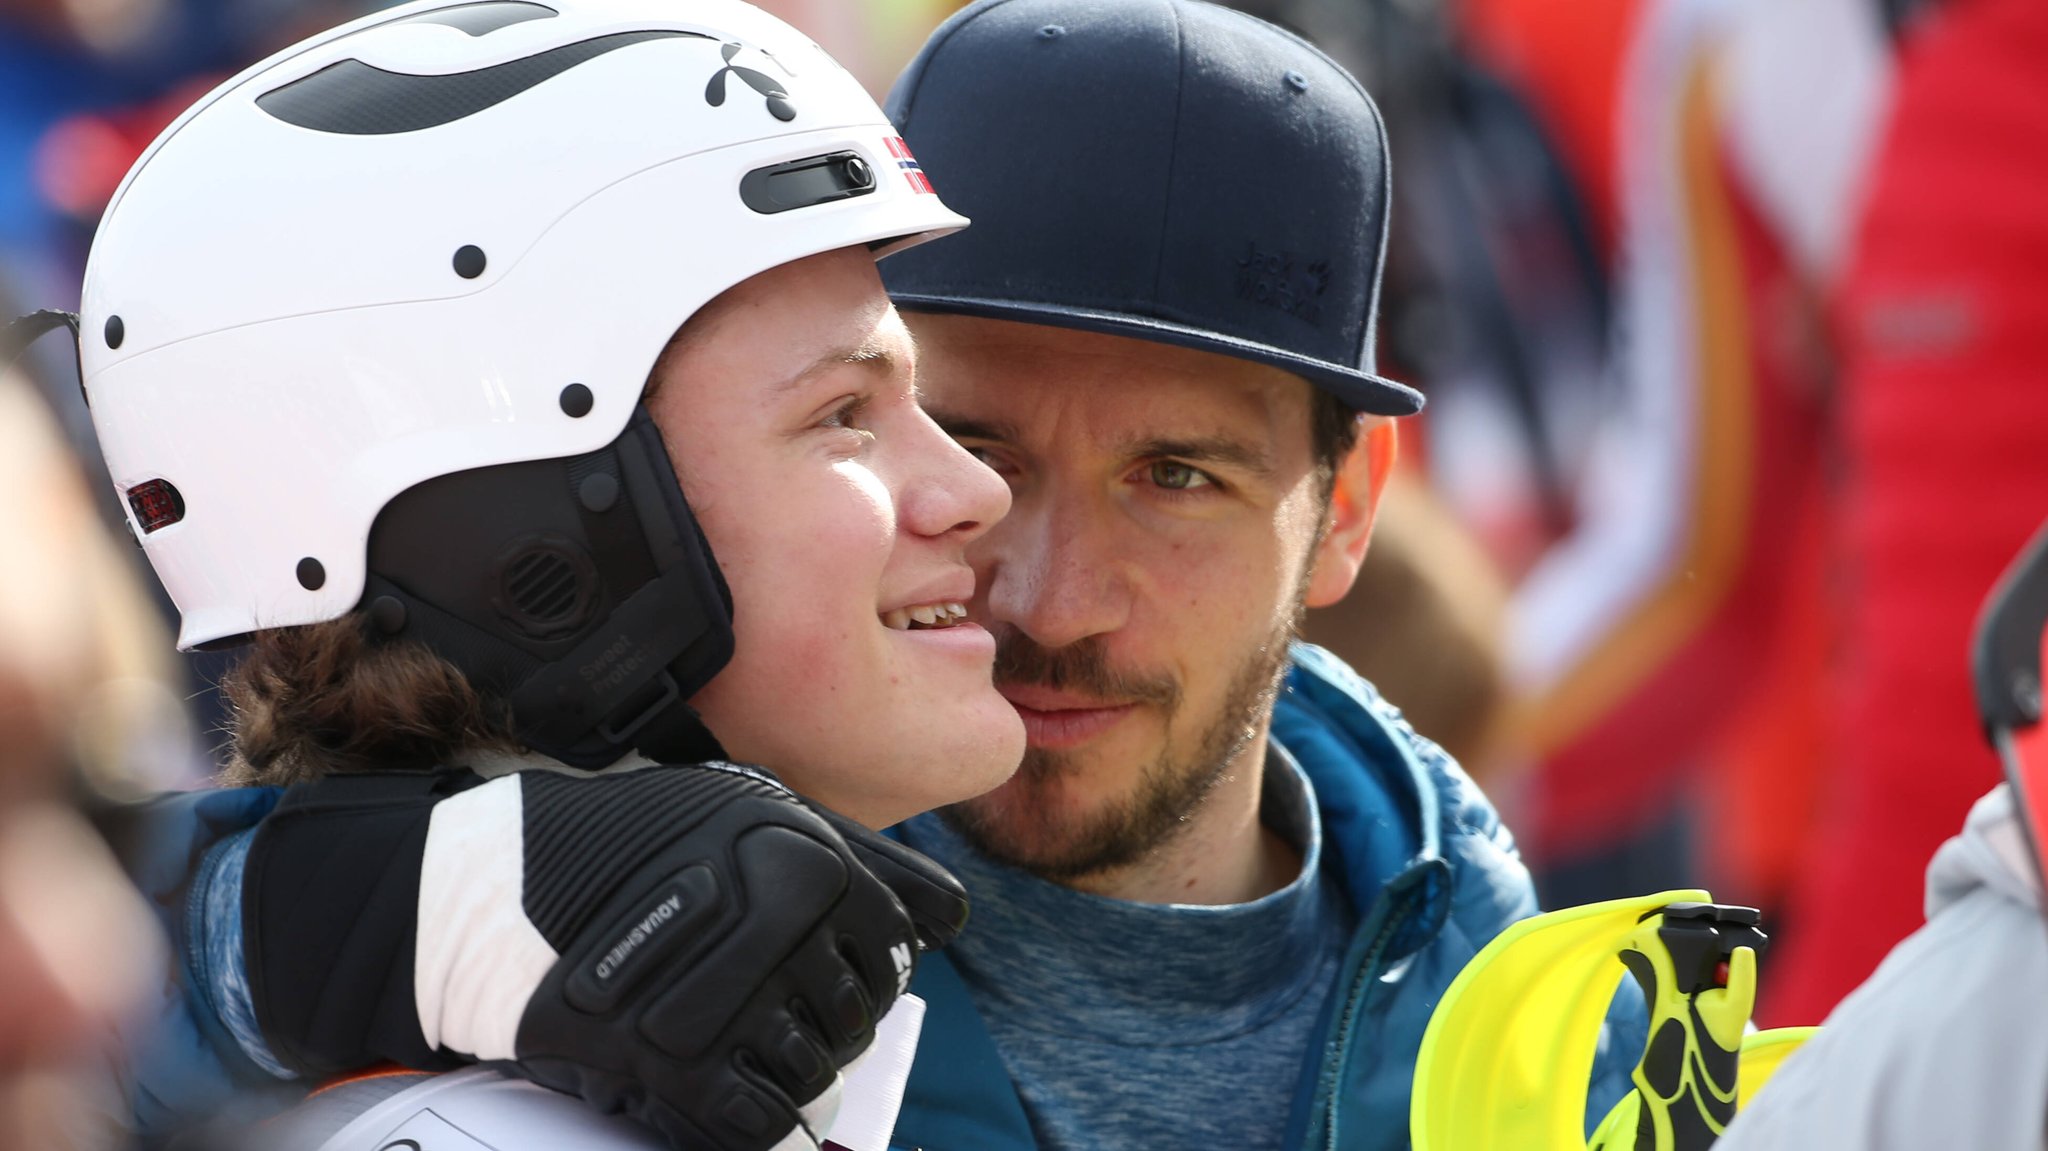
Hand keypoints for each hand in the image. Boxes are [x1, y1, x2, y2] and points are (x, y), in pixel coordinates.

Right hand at [243, 763, 966, 1150]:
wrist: (494, 896)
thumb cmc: (629, 847)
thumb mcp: (748, 814)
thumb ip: (856, 860)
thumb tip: (948, 920)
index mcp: (811, 860)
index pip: (896, 947)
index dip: (866, 964)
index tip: (822, 967)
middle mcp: (785, 925)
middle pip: (856, 1015)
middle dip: (825, 1021)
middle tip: (768, 1008)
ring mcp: (734, 995)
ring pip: (815, 1073)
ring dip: (786, 1072)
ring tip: (737, 1044)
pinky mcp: (679, 1064)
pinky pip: (760, 1122)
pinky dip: (750, 1118)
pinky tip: (723, 1092)